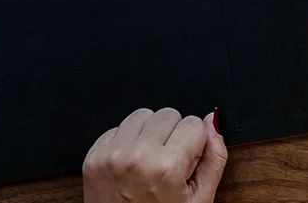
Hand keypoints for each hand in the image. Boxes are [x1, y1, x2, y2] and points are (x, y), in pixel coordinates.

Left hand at [83, 108, 226, 202]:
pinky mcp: (93, 156)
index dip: (194, 144)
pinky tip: (132, 166)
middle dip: (173, 135)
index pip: (193, 123)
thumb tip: (212, 120)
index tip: (187, 163)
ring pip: (142, 115)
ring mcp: (111, 155)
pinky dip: (127, 141)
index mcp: (166, 168)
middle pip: (168, 114)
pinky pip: (118, 127)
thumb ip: (214, 158)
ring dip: (150, 133)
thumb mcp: (199, 201)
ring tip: (150, 162)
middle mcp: (136, 156)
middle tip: (169, 164)